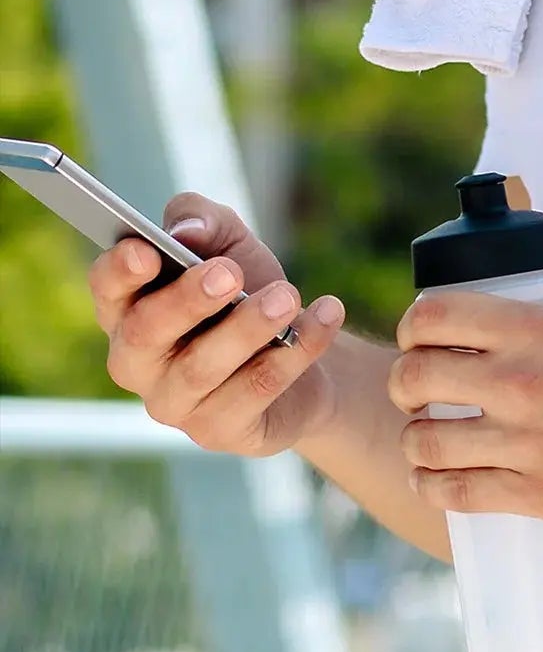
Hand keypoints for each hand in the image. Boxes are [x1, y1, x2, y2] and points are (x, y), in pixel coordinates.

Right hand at [86, 193, 346, 457]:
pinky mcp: (219, 430)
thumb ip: (203, 222)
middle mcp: (139, 362)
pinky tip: (326, 315)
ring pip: (202, 367)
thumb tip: (184, 230)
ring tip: (288, 296)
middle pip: (147, 333)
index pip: (107, 290)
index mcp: (130, 309)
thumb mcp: (231, 243)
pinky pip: (255, 391)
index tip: (148, 251)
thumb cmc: (248, 291)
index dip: (119, 272)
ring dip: (249, 327)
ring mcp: (174, 402)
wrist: (303, 347)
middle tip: (231, 273)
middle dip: (188, 300)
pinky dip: (296, 349)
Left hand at [389, 292, 542, 529]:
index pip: (435, 317)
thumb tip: (529, 323)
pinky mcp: (541, 495)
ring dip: (417, 436)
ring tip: (429, 434)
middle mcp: (521, 384)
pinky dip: (432, 484)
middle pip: (414, 378)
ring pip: (424, 442)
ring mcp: (528, 445)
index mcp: (538, 330)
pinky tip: (433, 476)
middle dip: (407, 381)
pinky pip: (458, 493)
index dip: (416, 324)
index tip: (422, 335)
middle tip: (421, 387)